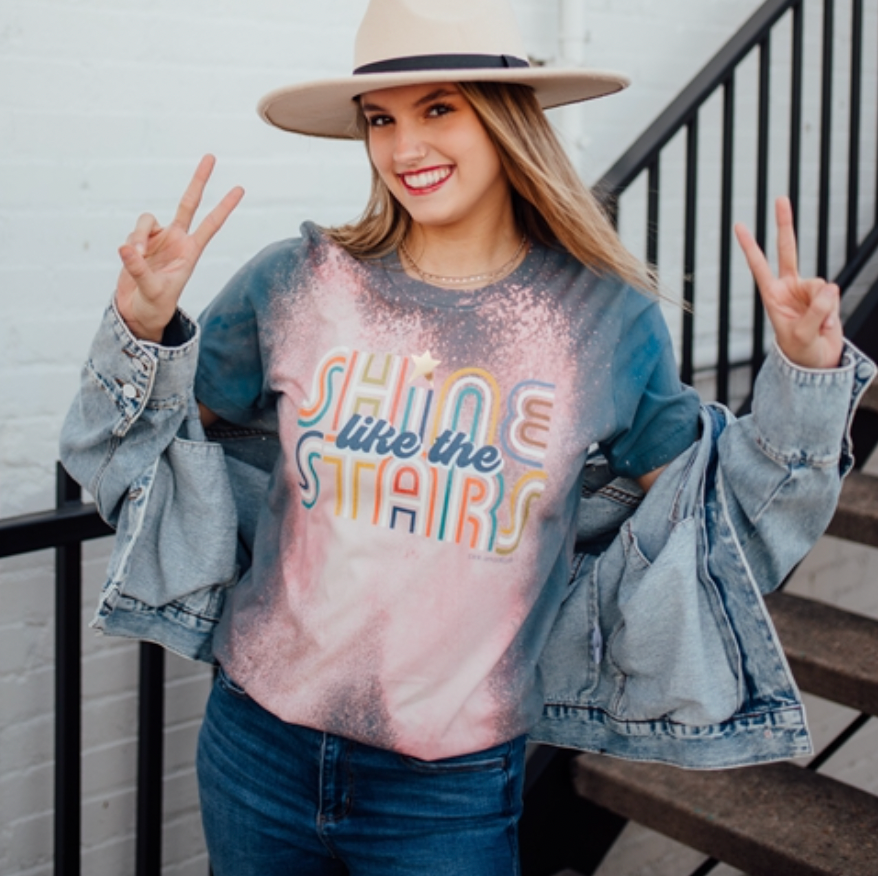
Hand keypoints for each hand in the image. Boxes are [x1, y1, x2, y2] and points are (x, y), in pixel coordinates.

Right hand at [115, 155, 244, 341]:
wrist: (140, 311)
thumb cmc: (155, 304)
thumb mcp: (152, 290)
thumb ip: (140, 268)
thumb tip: (128, 247)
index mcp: (191, 252)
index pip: (211, 225)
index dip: (224, 207)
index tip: (239, 189)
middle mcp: (177, 240)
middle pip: (188, 203)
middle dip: (199, 180)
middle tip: (211, 156)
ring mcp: (158, 238)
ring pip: (147, 220)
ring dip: (139, 237)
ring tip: (137, 258)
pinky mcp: (140, 241)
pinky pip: (134, 233)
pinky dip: (130, 244)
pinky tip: (130, 258)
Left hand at [734, 197, 841, 369]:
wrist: (816, 361)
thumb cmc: (800, 350)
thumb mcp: (801, 335)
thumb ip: (815, 312)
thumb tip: (830, 288)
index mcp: (772, 295)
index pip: (759, 266)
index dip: (750, 246)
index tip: (739, 225)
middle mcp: (788, 287)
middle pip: (787, 250)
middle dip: (784, 224)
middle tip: (779, 199)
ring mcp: (808, 289)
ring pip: (821, 284)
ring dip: (824, 307)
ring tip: (818, 325)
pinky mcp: (826, 295)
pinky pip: (834, 294)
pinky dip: (833, 311)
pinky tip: (827, 323)